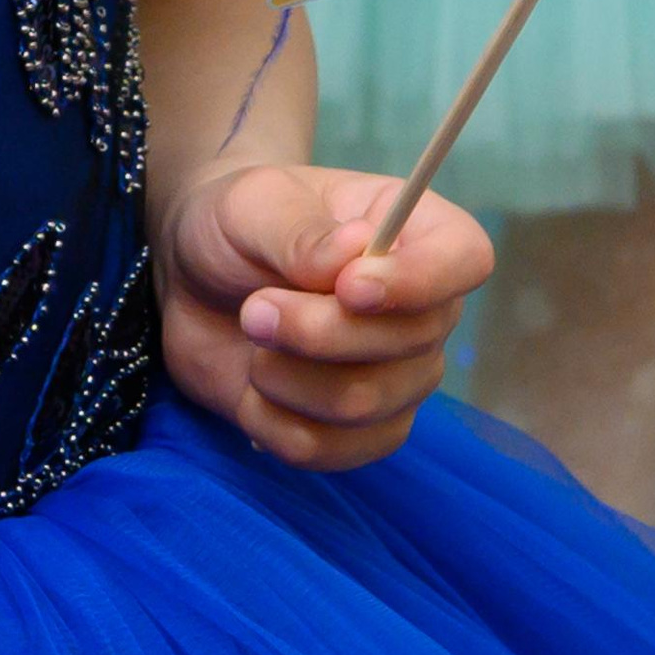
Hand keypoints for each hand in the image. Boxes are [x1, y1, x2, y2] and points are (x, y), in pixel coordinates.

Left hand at [157, 160, 490, 469]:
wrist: (189, 282)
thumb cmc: (236, 226)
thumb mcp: (253, 205)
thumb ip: (299, 231)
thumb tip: (355, 250)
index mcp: (412, 231)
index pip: (466, 259)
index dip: (420, 282)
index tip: (348, 287)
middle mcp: (421, 310)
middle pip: (411, 346)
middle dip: (316, 332)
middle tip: (255, 308)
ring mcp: (398, 377)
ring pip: (364, 404)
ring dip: (287, 376)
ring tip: (251, 334)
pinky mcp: (360, 431)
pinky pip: (329, 449)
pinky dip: (271, 420)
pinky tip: (252, 385)